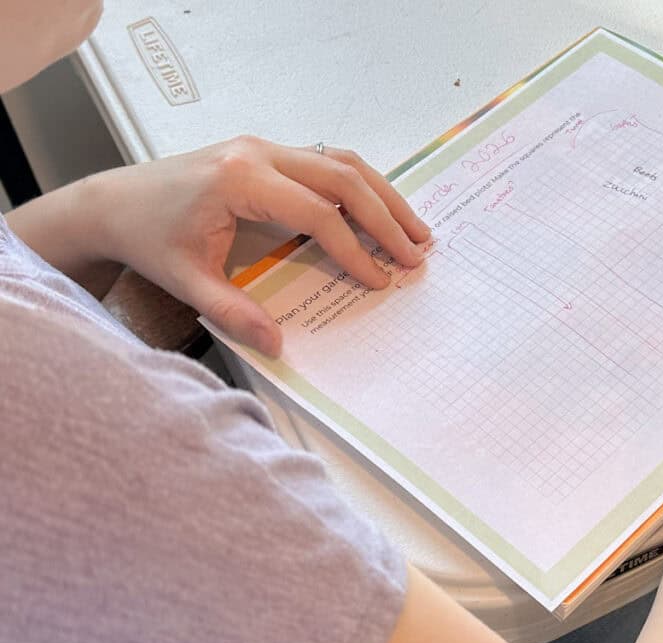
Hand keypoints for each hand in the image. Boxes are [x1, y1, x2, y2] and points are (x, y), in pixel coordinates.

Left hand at [77, 136, 430, 355]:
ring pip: (342, 162)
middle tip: (416, 254)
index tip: (379, 280)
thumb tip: (277, 345)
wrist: (116, 202)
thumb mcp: (186, 281)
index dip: (354, 249)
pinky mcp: (268, 152)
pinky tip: (381, 211)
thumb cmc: (150, 238)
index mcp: (240, 180)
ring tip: (415, 230)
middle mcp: (258, 153)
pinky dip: (362, 185)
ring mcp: (265, 147)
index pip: (318, 214)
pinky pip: (327, 161)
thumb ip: (233, 312)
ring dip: (383, 195)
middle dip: (386, 218)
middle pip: (343, 178)